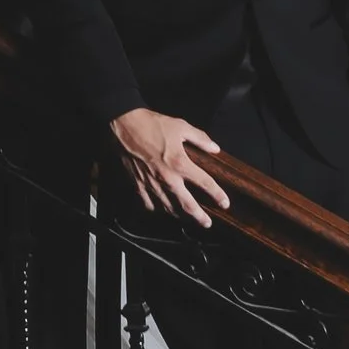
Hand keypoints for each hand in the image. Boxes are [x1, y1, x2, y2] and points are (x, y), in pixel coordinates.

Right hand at [110, 106, 230, 226]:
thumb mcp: (181, 126)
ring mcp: (152, 184)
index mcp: (180, 163)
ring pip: (168, 208)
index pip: (205, 184)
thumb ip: (200, 138)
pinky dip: (157, 209)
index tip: (225, 203)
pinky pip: (149, 205)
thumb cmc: (153, 124)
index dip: (218, 195)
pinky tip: (162, 209)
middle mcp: (168, 179)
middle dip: (200, 217)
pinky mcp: (138, 185)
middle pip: (187, 205)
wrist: (124, 124)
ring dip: (180, 216)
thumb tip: (215, 148)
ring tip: (187, 219)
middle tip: (207, 224)